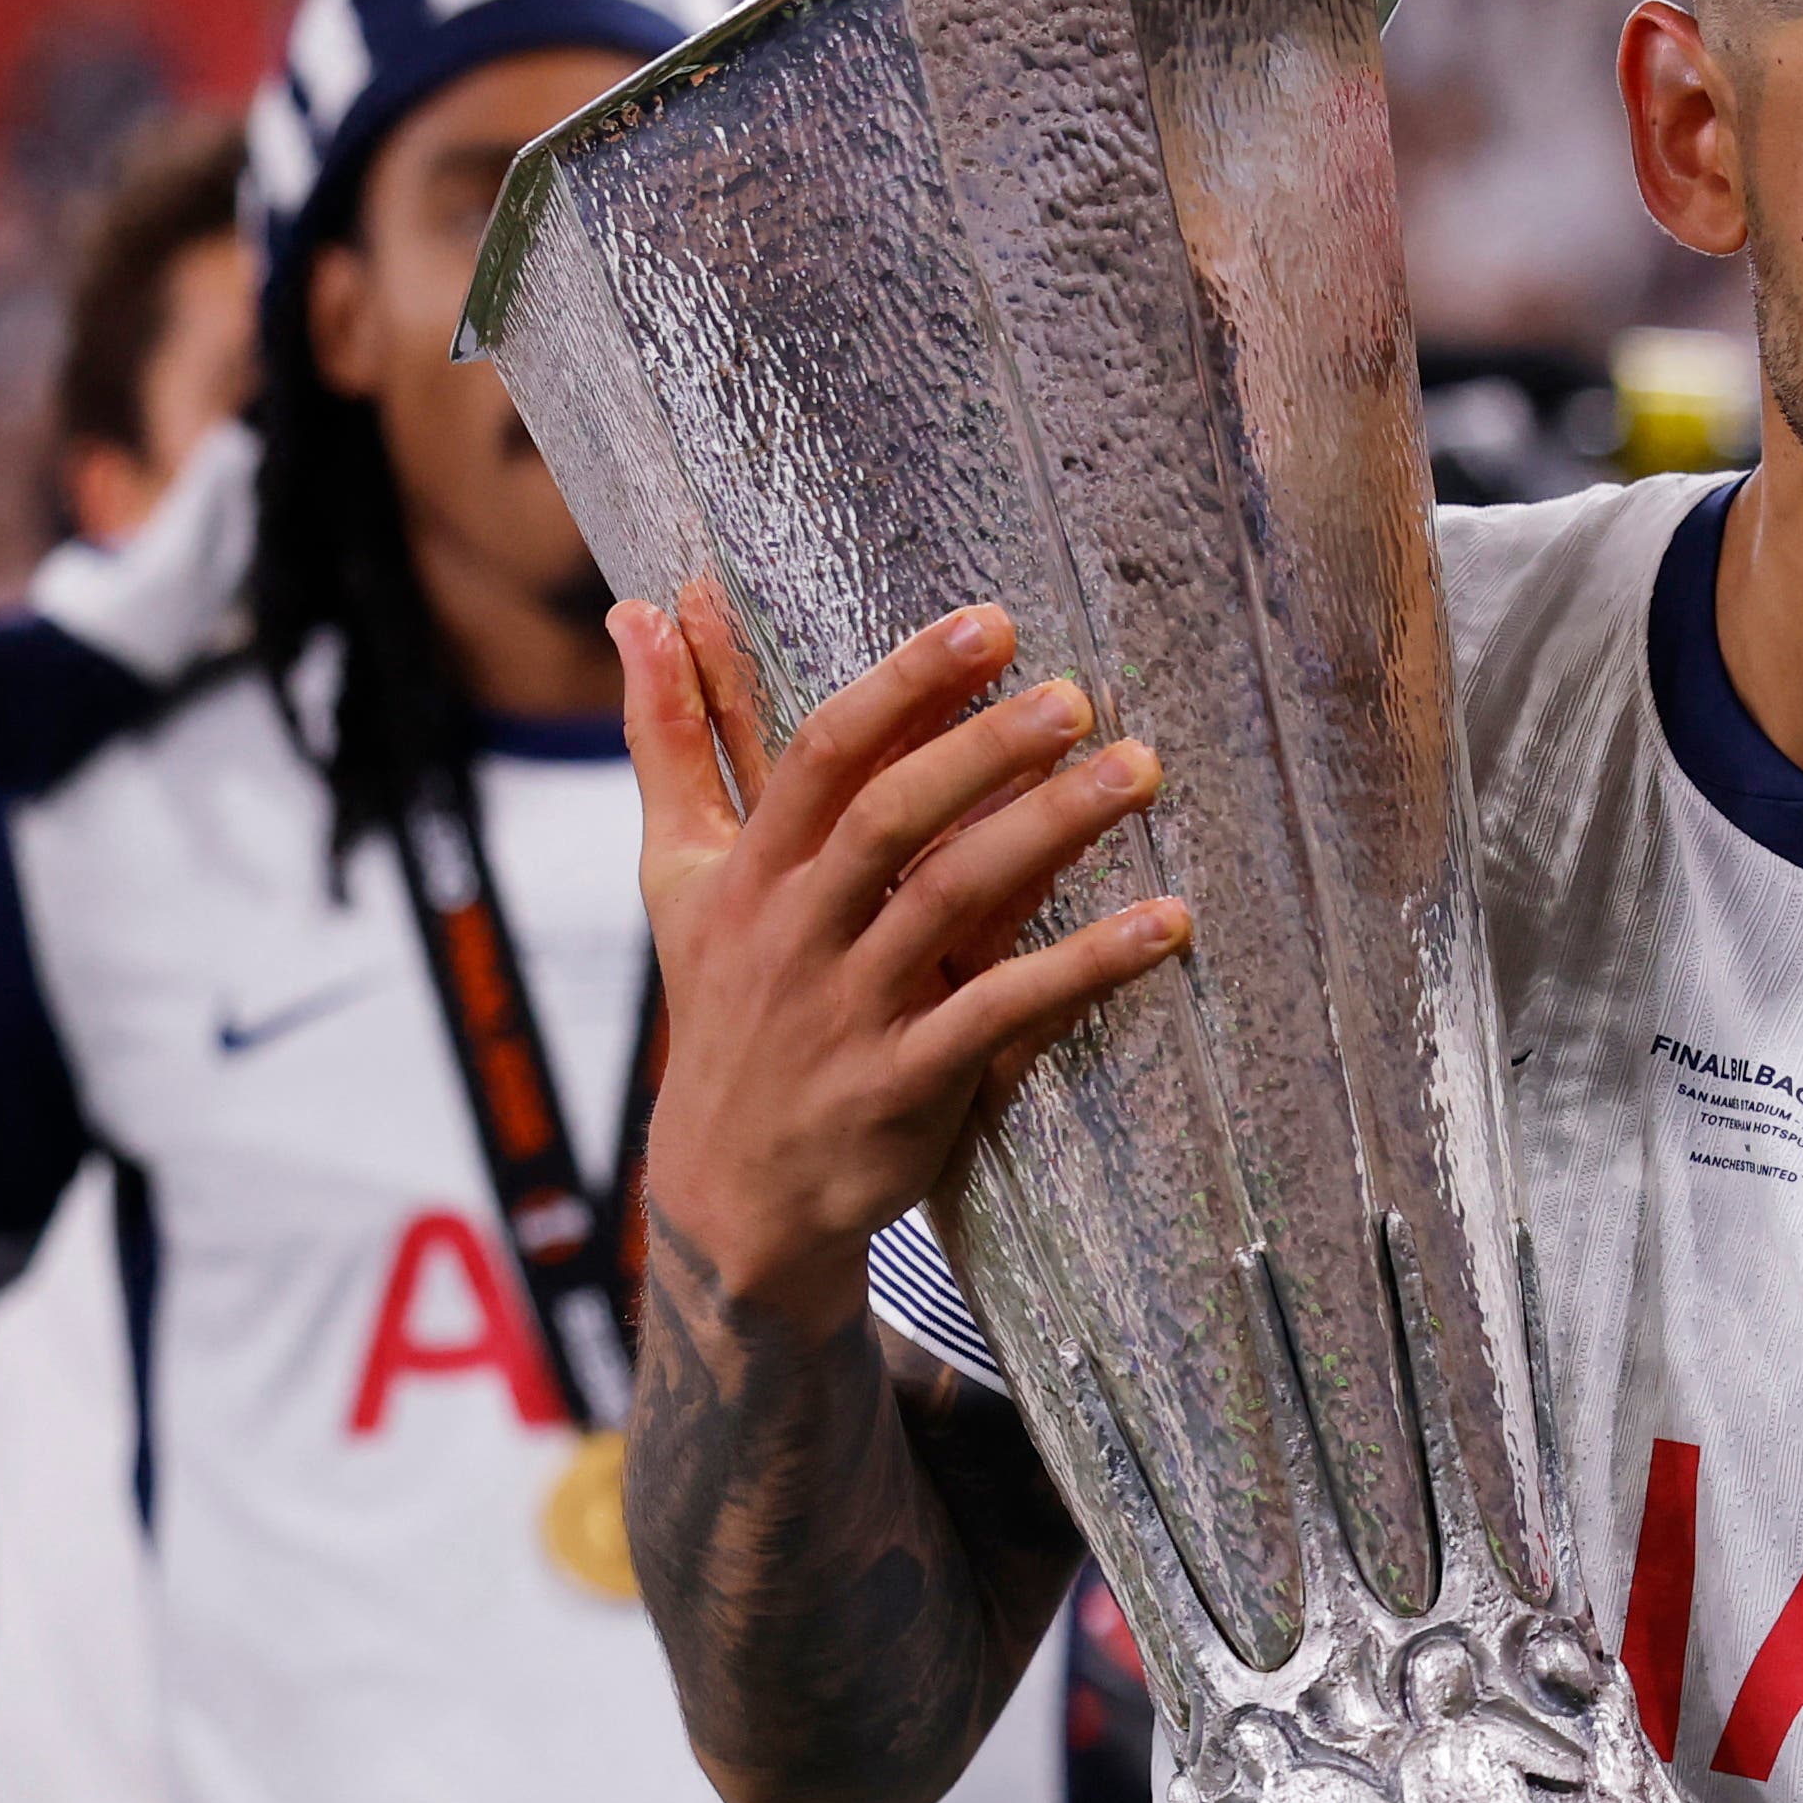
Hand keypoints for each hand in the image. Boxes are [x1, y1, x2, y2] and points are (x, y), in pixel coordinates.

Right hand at [618, 586, 1188, 1334]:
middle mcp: (796, 933)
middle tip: (1078, 695)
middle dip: (982, 748)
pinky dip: (1086, 966)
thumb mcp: (677, 873)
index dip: (904, 686)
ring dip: (1051, 831)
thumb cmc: (720, 1006)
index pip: (823, 757)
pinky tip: (1166, 922)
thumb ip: (669, 742)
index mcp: (750, 871)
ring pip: (952, 903)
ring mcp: (852, 1011)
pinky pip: (1005, 1013)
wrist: (730, 1195)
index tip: (988, 624)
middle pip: (888, 820)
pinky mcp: (907, 1086)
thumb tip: (636, 608)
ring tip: (1140, 773)